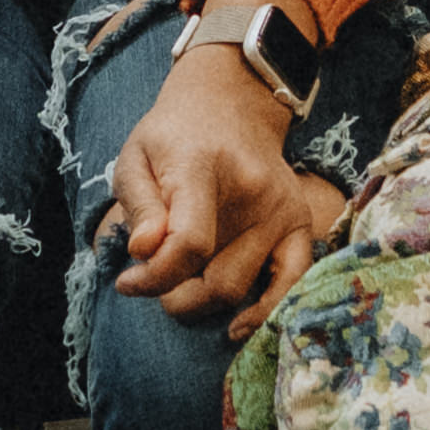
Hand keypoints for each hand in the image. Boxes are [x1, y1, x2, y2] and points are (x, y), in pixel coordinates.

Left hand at [105, 33, 340, 323]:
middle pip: (218, 279)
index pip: (189, 244)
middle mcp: (253, 192)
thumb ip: (138, 206)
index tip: (128, 282)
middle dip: (175, 297)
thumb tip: (145, 253)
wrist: (231, 105)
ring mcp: (283, 210)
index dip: (154, 277)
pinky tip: (237, 325)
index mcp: (203, 168)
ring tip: (182, 284)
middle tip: (155, 282)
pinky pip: (292, 283)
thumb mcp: (135, 158)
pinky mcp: (301, 222)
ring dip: (203, 302)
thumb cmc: (173, 137)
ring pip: (242, 290)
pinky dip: (265, 312)